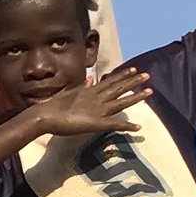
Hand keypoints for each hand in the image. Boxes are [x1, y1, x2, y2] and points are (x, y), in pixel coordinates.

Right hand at [29, 68, 151, 138]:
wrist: (46, 115)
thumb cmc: (53, 107)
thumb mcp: (70, 93)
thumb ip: (82, 88)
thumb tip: (91, 80)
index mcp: (89, 91)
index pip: (109, 81)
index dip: (122, 75)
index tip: (133, 69)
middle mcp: (96, 98)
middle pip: (119, 88)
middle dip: (133, 81)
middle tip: (147, 74)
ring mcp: (98, 110)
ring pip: (121, 102)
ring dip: (136, 97)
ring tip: (150, 91)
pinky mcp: (97, 123)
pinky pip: (115, 125)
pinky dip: (127, 126)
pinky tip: (138, 127)